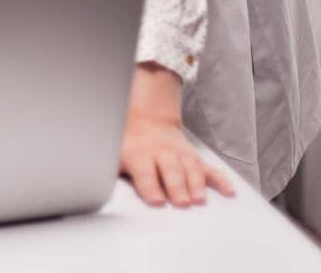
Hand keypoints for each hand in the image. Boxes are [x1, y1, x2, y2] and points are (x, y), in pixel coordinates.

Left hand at [120, 63, 233, 206]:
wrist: (145, 118)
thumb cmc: (127, 142)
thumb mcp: (112, 152)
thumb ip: (107, 169)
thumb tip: (91, 186)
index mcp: (138, 155)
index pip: (145, 172)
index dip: (150, 186)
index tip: (155, 200)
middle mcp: (161, 154)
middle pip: (170, 171)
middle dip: (176, 187)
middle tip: (181, 202)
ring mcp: (179, 154)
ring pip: (190, 169)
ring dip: (196, 184)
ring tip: (199, 199)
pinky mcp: (193, 157)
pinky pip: (209, 168)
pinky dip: (220, 179)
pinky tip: (228, 191)